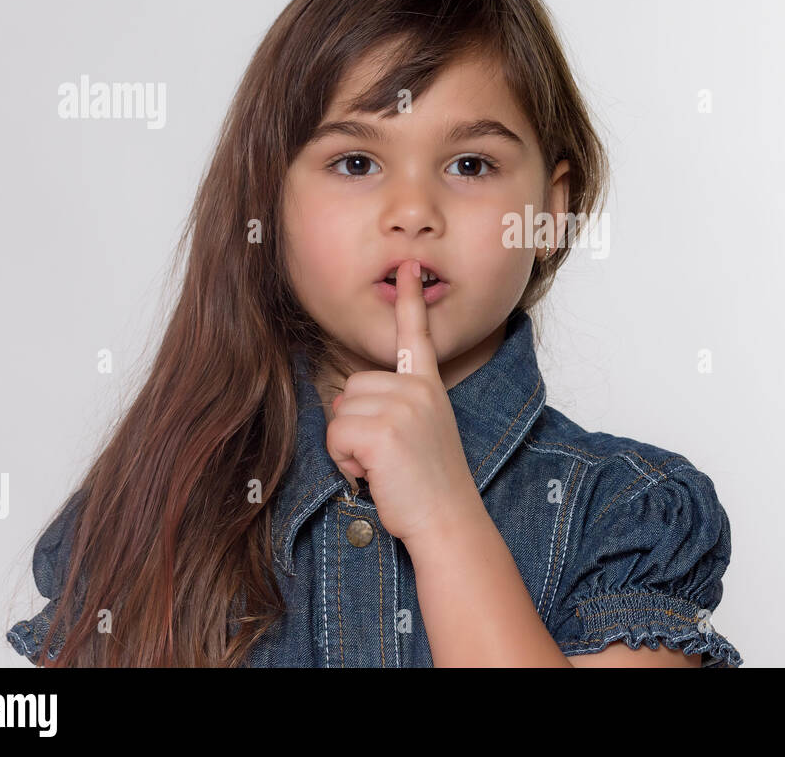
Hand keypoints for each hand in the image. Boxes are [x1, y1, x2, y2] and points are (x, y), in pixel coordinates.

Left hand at [324, 258, 482, 547]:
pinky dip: (345, 461)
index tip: (407, 266)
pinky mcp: (382, 430)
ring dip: (348, 446)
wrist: (448, 520)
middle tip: (387, 455)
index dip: (411, 298)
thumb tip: (344, 400)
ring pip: (339, 412)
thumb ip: (395, 405)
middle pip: (351, 387)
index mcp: (429, 387)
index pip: (418, 335)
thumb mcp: (421, 431)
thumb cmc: (429, 484)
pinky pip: (336, 435)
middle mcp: (418, 390)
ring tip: (383, 466)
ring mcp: (402, 407)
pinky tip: (374, 474)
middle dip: (354, 424)